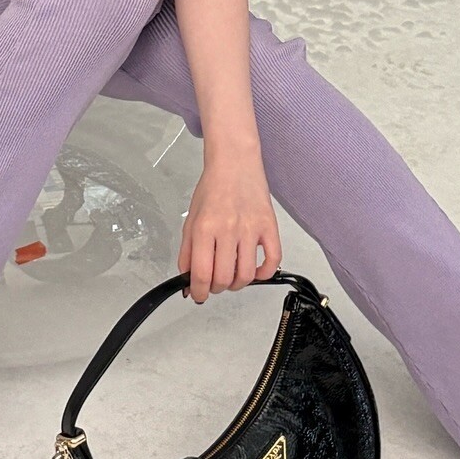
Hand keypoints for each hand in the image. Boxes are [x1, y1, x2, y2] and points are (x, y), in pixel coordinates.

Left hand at [178, 156, 282, 303]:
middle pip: (223, 278)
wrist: (235, 163)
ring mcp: (251, 228)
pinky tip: (255, 271)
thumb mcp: (190, 220)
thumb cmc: (213, 189)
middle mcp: (228, 229)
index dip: (198, 292)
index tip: (198, 295)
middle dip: (216, 288)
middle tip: (214, 282)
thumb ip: (186, 253)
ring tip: (232, 276)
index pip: (201, 274)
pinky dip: (264, 273)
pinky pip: (272, 260)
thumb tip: (188, 283)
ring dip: (237, 284)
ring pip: (247, 275)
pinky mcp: (269, 226)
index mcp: (204, 227)